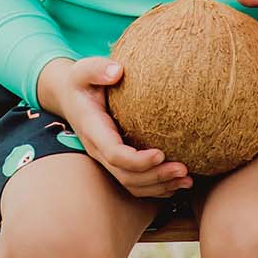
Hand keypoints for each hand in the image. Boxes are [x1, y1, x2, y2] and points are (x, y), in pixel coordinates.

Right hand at [34, 56, 192, 199]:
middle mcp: (99, 150)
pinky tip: (178, 182)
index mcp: (93, 130)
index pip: (114, 154)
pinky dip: (158, 188)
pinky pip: (136, 183)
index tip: (161, 153)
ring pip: (132, 184)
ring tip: (187, 180)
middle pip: (126, 176)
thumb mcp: (83, 70)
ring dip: (160, 186)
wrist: (70, 98)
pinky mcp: (117, 162)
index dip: (137, 160)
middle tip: (184, 170)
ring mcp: (107, 159)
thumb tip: (117, 71)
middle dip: (155, 176)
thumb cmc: (82, 82)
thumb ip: (97, 69)